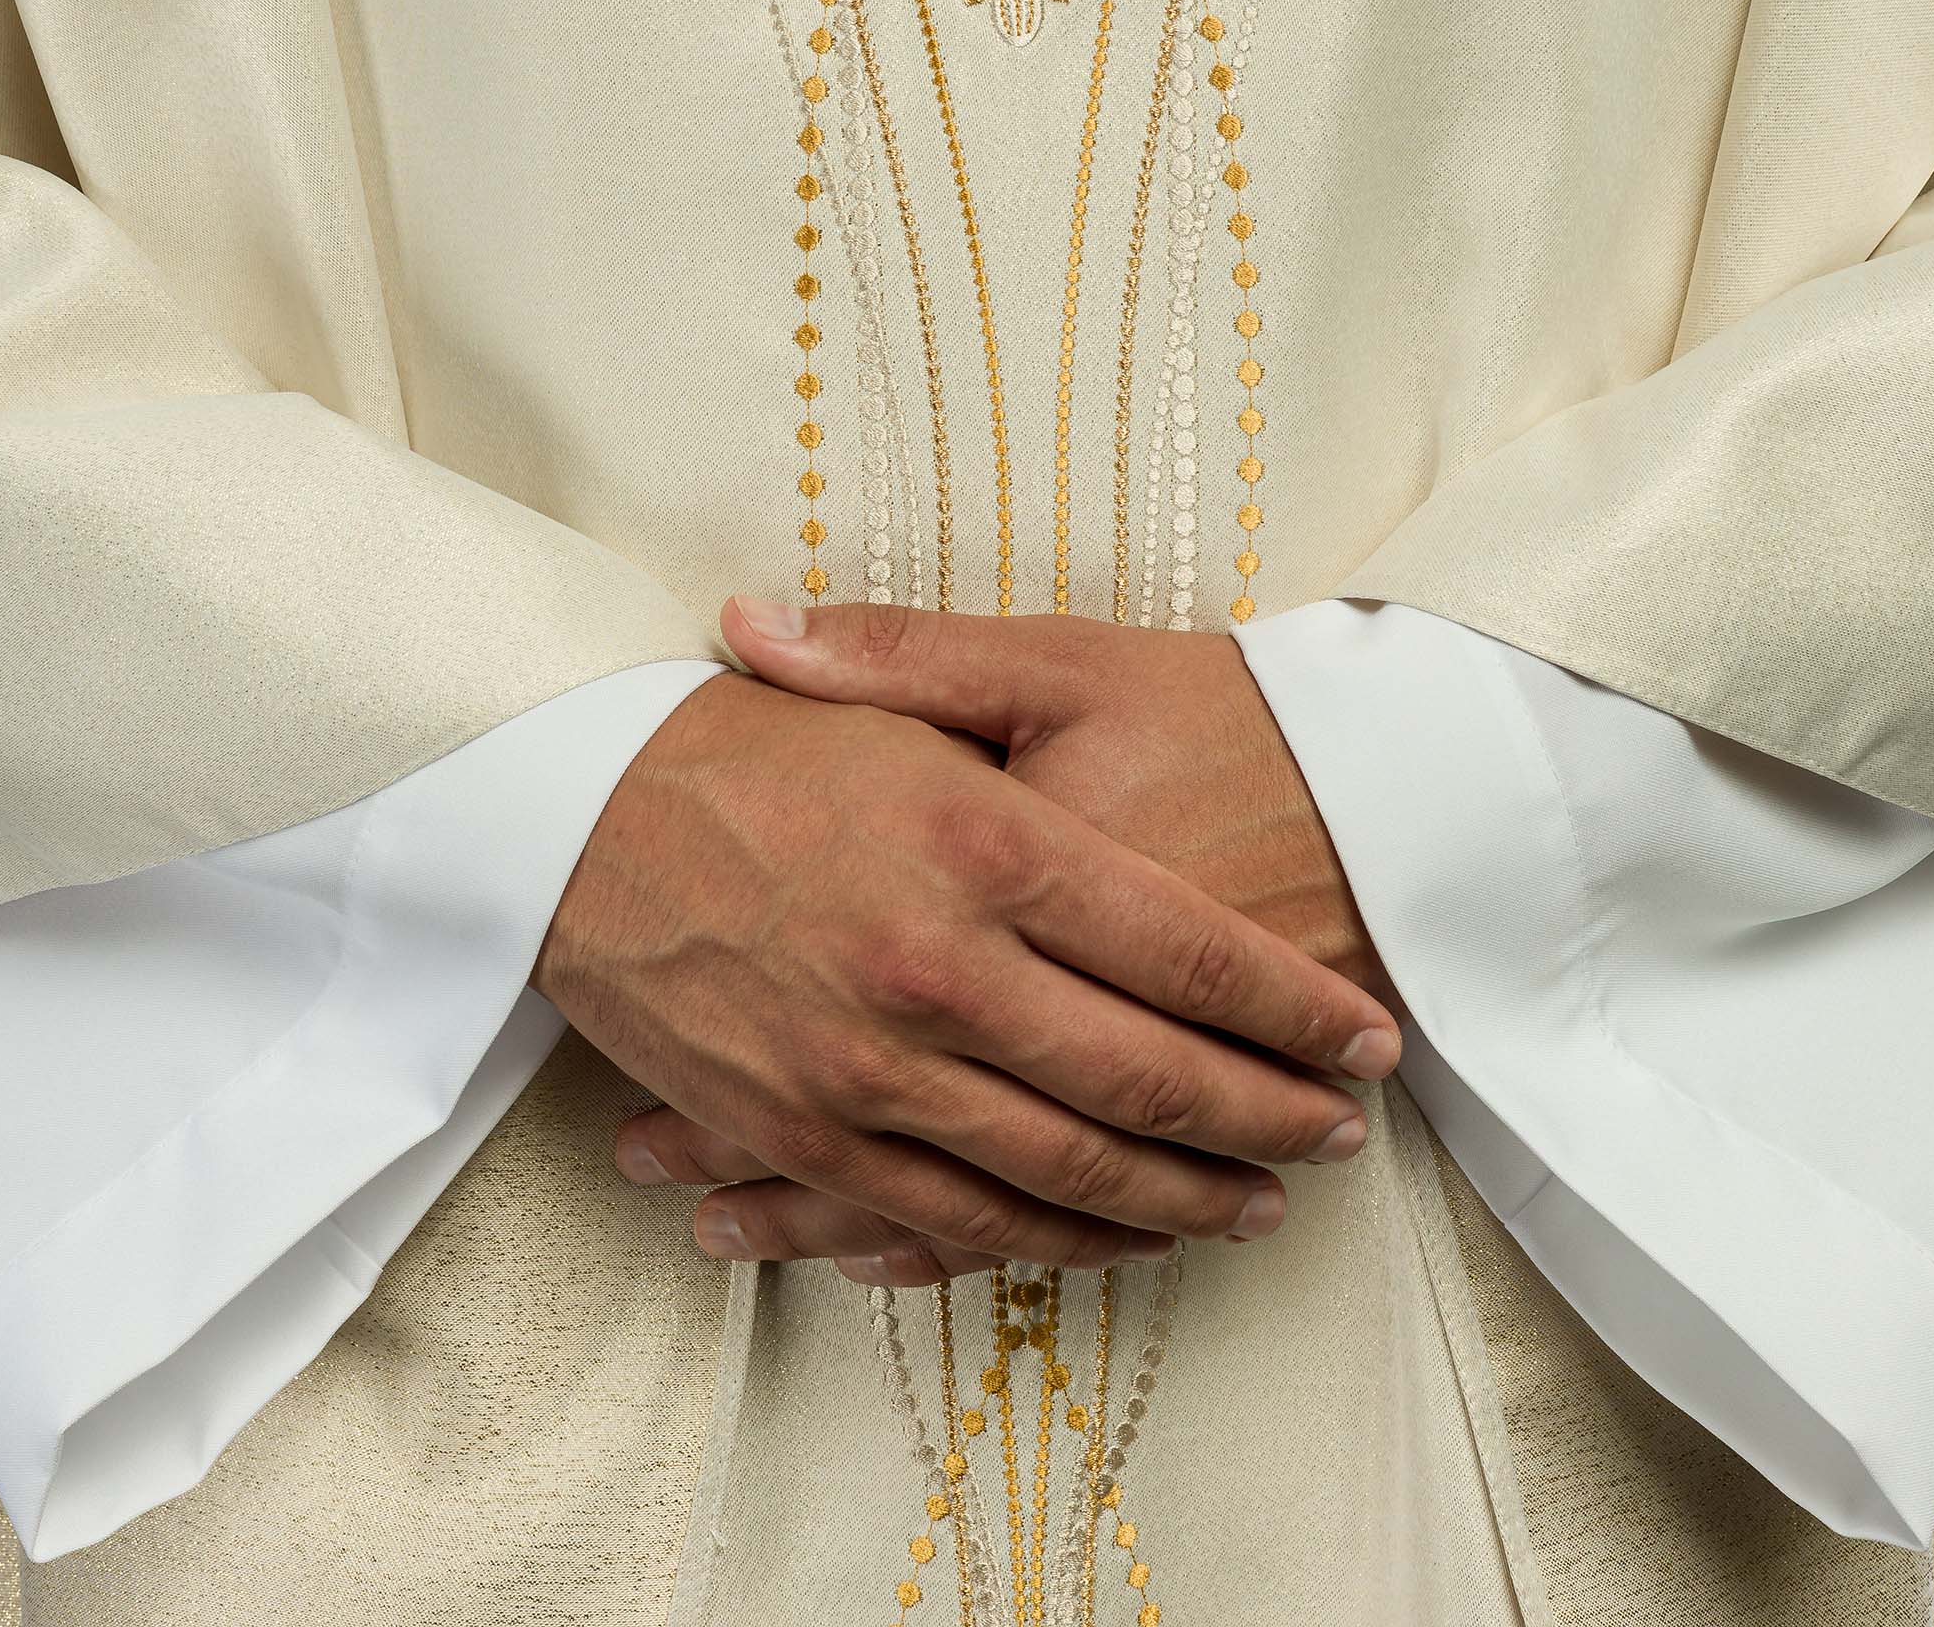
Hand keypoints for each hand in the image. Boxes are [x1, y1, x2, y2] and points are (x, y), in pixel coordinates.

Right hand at [545, 666, 1393, 1281]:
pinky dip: (1052, 1242)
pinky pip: (957, 1216)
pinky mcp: (809, 1133)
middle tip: (1339, 1138)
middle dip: (1267, 1122)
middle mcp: (944, 969)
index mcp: (989, 845)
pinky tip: (1110, 1239)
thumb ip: (1073, 750)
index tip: (1362, 1039)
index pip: (1188, 952)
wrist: (572, 814)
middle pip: (1150, 1080)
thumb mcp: (912, 692)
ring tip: (1255, 1206)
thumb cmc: (757, 736)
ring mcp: (874, 1069)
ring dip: (1181, 1202)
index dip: (1291, 1009)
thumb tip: (1154, 718)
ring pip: (1069, 1173)